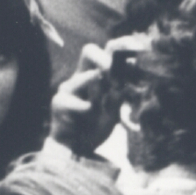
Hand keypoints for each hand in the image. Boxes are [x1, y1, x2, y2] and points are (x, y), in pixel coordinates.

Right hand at [49, 39, 136, 155]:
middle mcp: (81, 76)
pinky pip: (78, 102)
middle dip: (106, 60)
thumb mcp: (115, 109)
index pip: (108, 50)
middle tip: (117, 76)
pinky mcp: (59, 102)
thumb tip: (131, 73)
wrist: (77, 149)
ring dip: (100, 93)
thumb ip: (120, 92)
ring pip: (86, 76)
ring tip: (102, 109)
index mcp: (98, 74)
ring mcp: (68, 87)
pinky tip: (87, 120)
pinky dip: (88, 111)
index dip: (121, 45)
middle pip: (90, 51)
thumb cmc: (96, 125)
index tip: (136, 47)